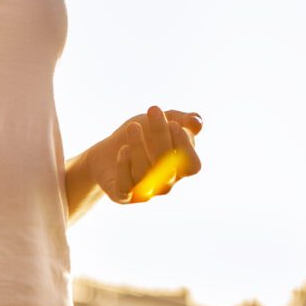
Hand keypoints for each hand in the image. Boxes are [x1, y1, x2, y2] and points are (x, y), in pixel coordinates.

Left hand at [85, 106, 202, 204]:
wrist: (109, 150)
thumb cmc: (144, 134)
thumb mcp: (165, 121)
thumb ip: (184, 120)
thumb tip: (197, 122)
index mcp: (181, 168)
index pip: (191, 165)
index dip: (185, 147)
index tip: (172, 123)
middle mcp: (166, 184)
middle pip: (169, 168)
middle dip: (161, 137)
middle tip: (152, 110)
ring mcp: (145, 192)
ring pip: (146, 176)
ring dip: (139, 148)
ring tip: (133, 126)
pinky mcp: (122, 195)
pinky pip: (125, 187)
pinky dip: (124, 166)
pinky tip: (123, 148)